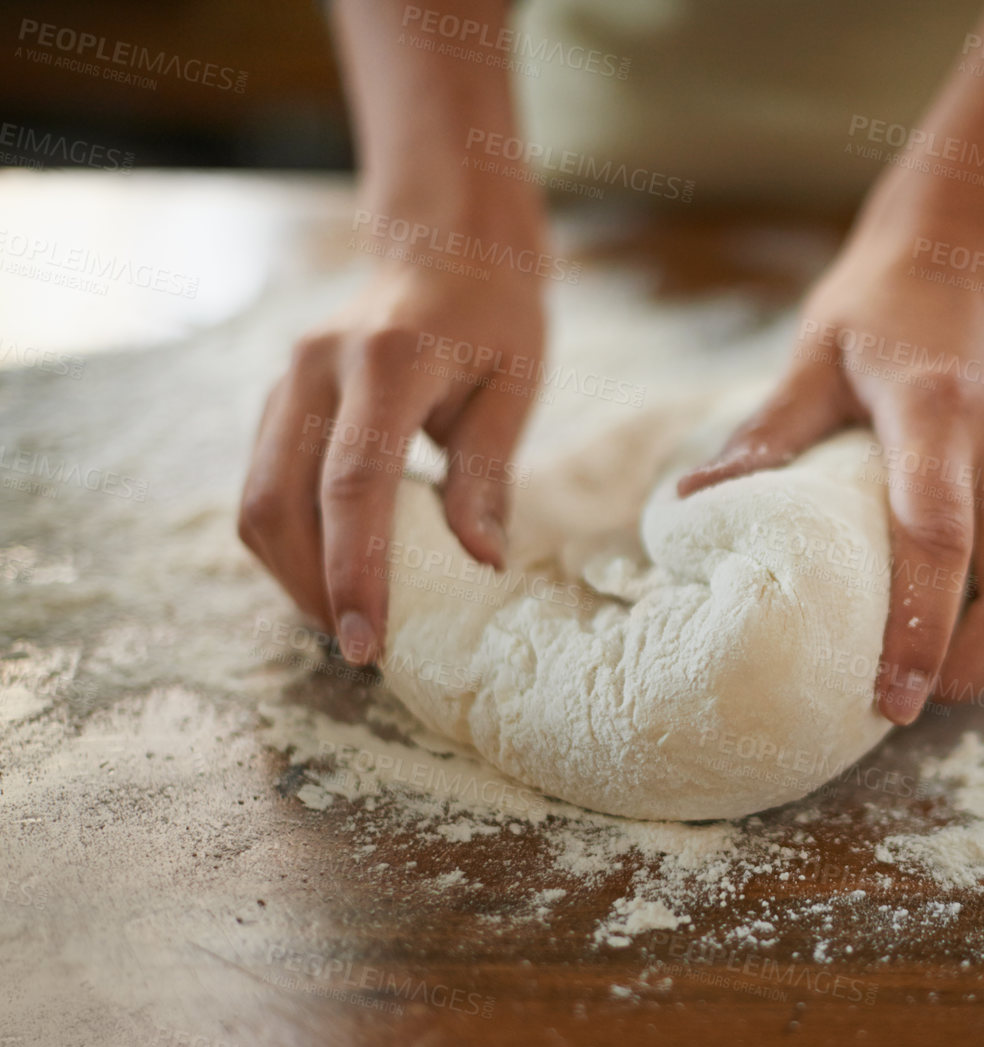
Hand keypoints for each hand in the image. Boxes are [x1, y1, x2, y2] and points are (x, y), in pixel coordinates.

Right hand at [239, 259, 544, 664]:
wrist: (447, 249)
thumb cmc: (495, 319)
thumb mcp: (515, 386)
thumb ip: (489, 473)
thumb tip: (479, 562)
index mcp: (388, 362)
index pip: (354, 484)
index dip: (354, 571)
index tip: (369, 641)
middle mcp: (318, 369)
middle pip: (280, 502)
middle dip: (313, 588)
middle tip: (364, 647)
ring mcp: (288, 382)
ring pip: (255, 500)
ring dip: (294, 574)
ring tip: (350, 619)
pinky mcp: (279, 400)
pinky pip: (263, 486)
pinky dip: (292, 542)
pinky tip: (335, 573)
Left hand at [677, 224, 983, 723]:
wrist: (973, 241)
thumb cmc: (879, 305)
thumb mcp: (813, 357)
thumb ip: (765, 438)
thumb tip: (688, 511)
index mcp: (938, 409)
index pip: (937, 541)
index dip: (918, 633)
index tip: (889, 699)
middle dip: (973, 665)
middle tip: (914, 697)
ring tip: (946, 665)